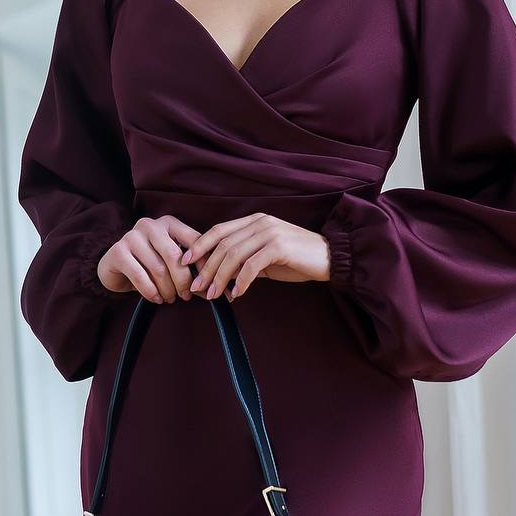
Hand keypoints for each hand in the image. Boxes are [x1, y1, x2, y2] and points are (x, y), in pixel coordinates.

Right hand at [96, 216, 202, 302]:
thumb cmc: (149, 264)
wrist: (115, 267)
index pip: (194, 240)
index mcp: (169, 223)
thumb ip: (192, 268)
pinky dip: (151, 292)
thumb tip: (217, 288)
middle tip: (187, 296)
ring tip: (171, 299)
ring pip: (158, 268)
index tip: (208, 283)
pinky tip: (157, 299)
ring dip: (168, 289)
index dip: (204, 264)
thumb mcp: (172, 261)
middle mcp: (150, 225)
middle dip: (184, 280)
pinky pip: (139, 276)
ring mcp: (132, 236)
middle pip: (175, 256)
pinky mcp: (118, 251)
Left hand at [179, 213, 331, 301]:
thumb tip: (221, 278)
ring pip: (234, 254)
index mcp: (254, 220)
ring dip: (220, 277)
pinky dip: (241, 281)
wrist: (330, 258)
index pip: (219, 230)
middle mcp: (260, 222)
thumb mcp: (266, 256)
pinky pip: (252, 265)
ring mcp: (270, 232)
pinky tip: (237, 294)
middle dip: (207, 267)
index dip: (199, 245)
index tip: (185, 262)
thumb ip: (245, 260)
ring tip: (213, 295)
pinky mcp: (279, 247)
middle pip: (223, 244)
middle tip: (198, 287)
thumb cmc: (297, 259)